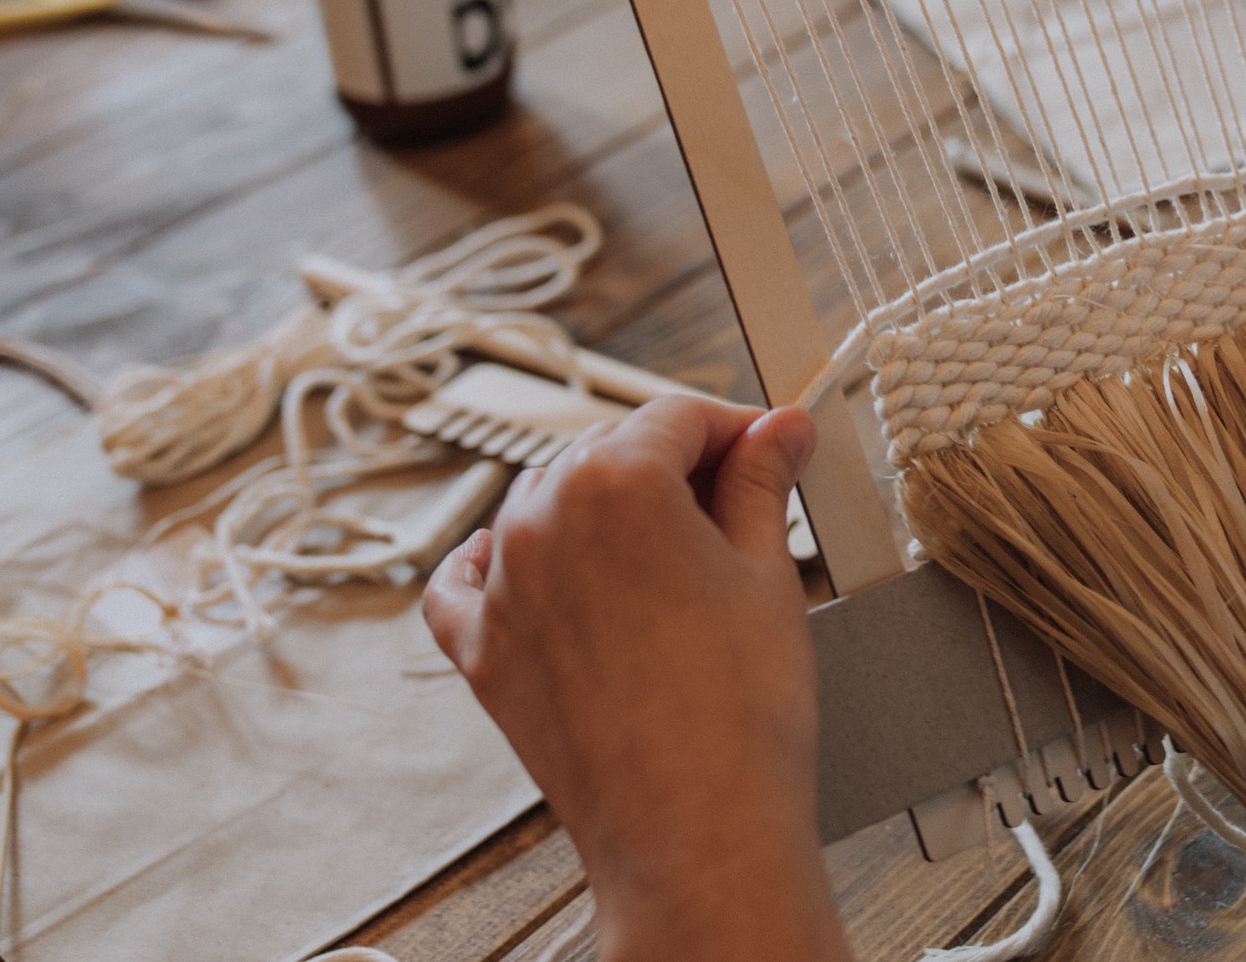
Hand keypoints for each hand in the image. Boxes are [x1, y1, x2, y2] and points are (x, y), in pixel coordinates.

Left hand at [423, 397, 849, 961]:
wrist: (694, 831)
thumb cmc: (736, 714)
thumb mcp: (768, 571)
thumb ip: (763, 482)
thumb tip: (779, 433)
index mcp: (615, 481)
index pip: (679, 416)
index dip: (738, 429)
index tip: (768, 449)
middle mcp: (540, 519)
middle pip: (610, 450)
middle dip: (674, 466)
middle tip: (740, 504)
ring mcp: (500, 585)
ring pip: (544, 502)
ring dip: (600, 509)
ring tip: (670, 557)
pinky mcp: (479, 648)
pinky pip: (466, 577)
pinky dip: (499, 562)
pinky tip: (543, 568)